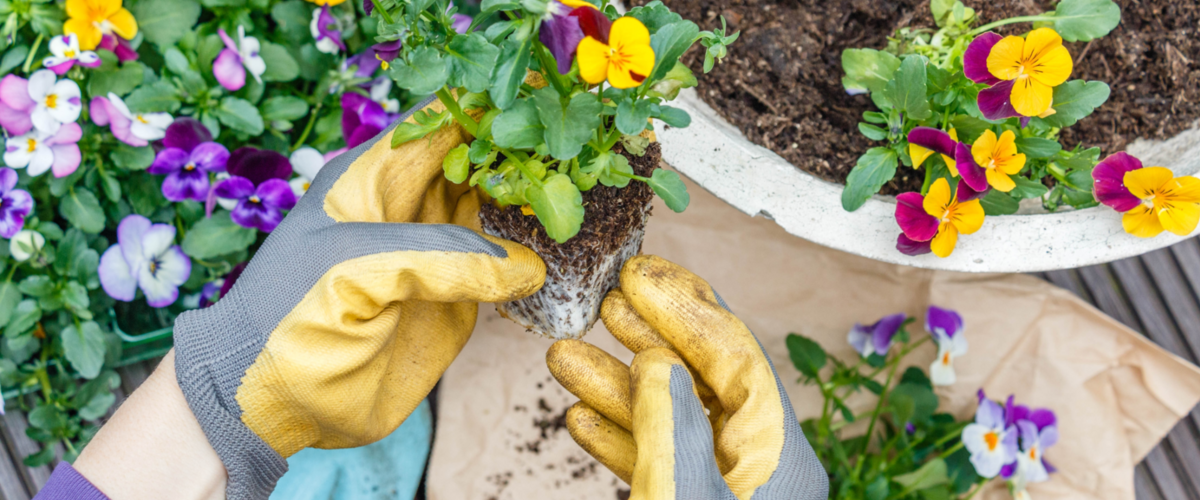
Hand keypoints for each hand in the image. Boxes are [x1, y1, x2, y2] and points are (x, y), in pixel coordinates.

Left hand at [172, 97, 545, 498]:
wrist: (272, 404)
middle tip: (577, 161)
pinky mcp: (457, 302)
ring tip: (583, 197)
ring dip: (538, 201)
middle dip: (526, 154)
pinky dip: (536, 257)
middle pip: (482, 159)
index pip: (443, 122)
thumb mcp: (351, 271)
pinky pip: (506, 270)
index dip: (491, 110)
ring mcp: (437, 254)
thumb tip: (526, 266)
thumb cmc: (290, 320)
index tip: (546, 112)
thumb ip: (437, 257)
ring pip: (501, 210)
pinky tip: (568, 246)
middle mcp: (411, 206)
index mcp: (375, 177)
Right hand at [547, 255, 827, 498]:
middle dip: (648, 336)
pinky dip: (618, 438)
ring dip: (615, 387)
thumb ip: (674, 429)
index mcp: (778, 455)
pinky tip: (579, 416)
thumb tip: (656, 363)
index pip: (736, 357)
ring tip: (564, 353)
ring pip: (668, 420)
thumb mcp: (690, 498)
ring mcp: (725, 486)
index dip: (684, 309)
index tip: (638, 276)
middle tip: (609, 297)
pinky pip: (657, 461)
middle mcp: (757, 463)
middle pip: (701, 379)